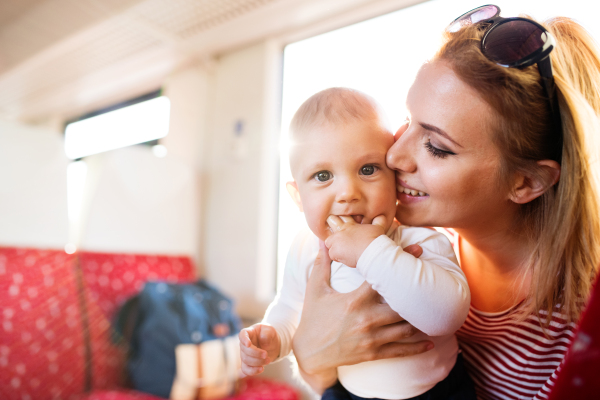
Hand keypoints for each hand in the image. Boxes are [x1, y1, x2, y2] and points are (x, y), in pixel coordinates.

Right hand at [239, 324, 279, 375]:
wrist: (271, 345)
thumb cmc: (269, 335)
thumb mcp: (270, 330)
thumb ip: (267, 333)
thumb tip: (263, 343)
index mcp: (249, 333)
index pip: (242, 335)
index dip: (244, 340)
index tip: (249, 344)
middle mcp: (244, 344)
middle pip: (244, 350)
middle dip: (256, 354)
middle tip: (266, 354)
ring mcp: (245, 354)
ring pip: (246, 360)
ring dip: (258, 362)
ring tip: (268, 360)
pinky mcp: (248, 363)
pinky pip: (245, 369)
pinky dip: (253, 371)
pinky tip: (261, 369)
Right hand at [293, 241, 431, 391]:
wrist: (308, 353)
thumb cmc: (312, 317)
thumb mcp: (315, 289)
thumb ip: (322, 263)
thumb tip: (322, 239)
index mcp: (355, 300)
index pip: (382, 278)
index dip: (400, 263)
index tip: (417, 250)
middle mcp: (366, 318)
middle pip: (402, 305)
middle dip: (418, 293)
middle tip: (434, 282)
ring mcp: (371, 337)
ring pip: (405, 328)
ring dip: (421, 320)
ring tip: (434, 310)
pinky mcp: (373, 353)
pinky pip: (400, 350)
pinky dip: (417, 348)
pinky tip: (430, 343)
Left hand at [324, 215, 386, 266]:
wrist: (372, 251)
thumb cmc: (375, 240)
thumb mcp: (378, 228)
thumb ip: (378, 221)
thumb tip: (381, 216)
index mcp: (350, 225)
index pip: (341, 217)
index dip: (339, 220)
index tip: (342, 227)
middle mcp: (342, 231)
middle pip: (331, 223)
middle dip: (332, 227)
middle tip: (338, 236)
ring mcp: (337, 240)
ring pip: (328, 241)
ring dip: (333, 245)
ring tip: (342, 250)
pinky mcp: (335, 250)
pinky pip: (331, 254)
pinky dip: (337, 257)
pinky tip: (344, 258)